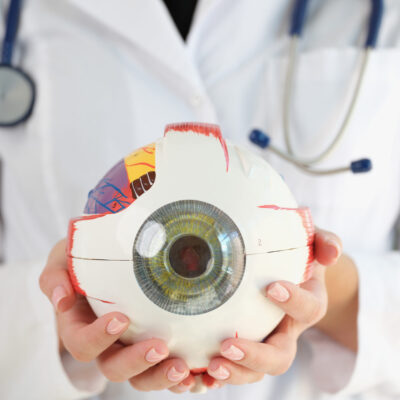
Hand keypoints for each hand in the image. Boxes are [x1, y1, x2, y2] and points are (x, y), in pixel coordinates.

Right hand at [39, 239, 195, 393]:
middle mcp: (104, 344)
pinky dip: (177, 377)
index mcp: (79, 327)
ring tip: (183, 367)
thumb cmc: (82, 258)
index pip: (82, 344)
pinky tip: (196, 372)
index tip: (121, 318)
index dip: (99, 338)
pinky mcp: (150, 343)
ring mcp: (128, 346)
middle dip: (136, 362)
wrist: (107, 255)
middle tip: (160, 347)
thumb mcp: (62, 259)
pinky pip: (162, 368)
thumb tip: (61, 298)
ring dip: (160, 376)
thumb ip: (55, 276)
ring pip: (140, 376)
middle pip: (114, 368)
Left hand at [202, 228, 341, 387]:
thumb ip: (325, 242)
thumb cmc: (296, 255)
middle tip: (227, 345)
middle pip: (279, 356)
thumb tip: (332, 252)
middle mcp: (287, 330)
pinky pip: (235, 369)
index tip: (272, 287)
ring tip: (212, 365)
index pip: (309, 309)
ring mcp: (265, 341)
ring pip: (256, 371)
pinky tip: (200, 376)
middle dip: (255, 356)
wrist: (286, 271)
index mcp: (307, 305)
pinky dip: (219, 379)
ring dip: (234, 372)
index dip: (294, 302)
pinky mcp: (245, 345)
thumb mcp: (313, 242)